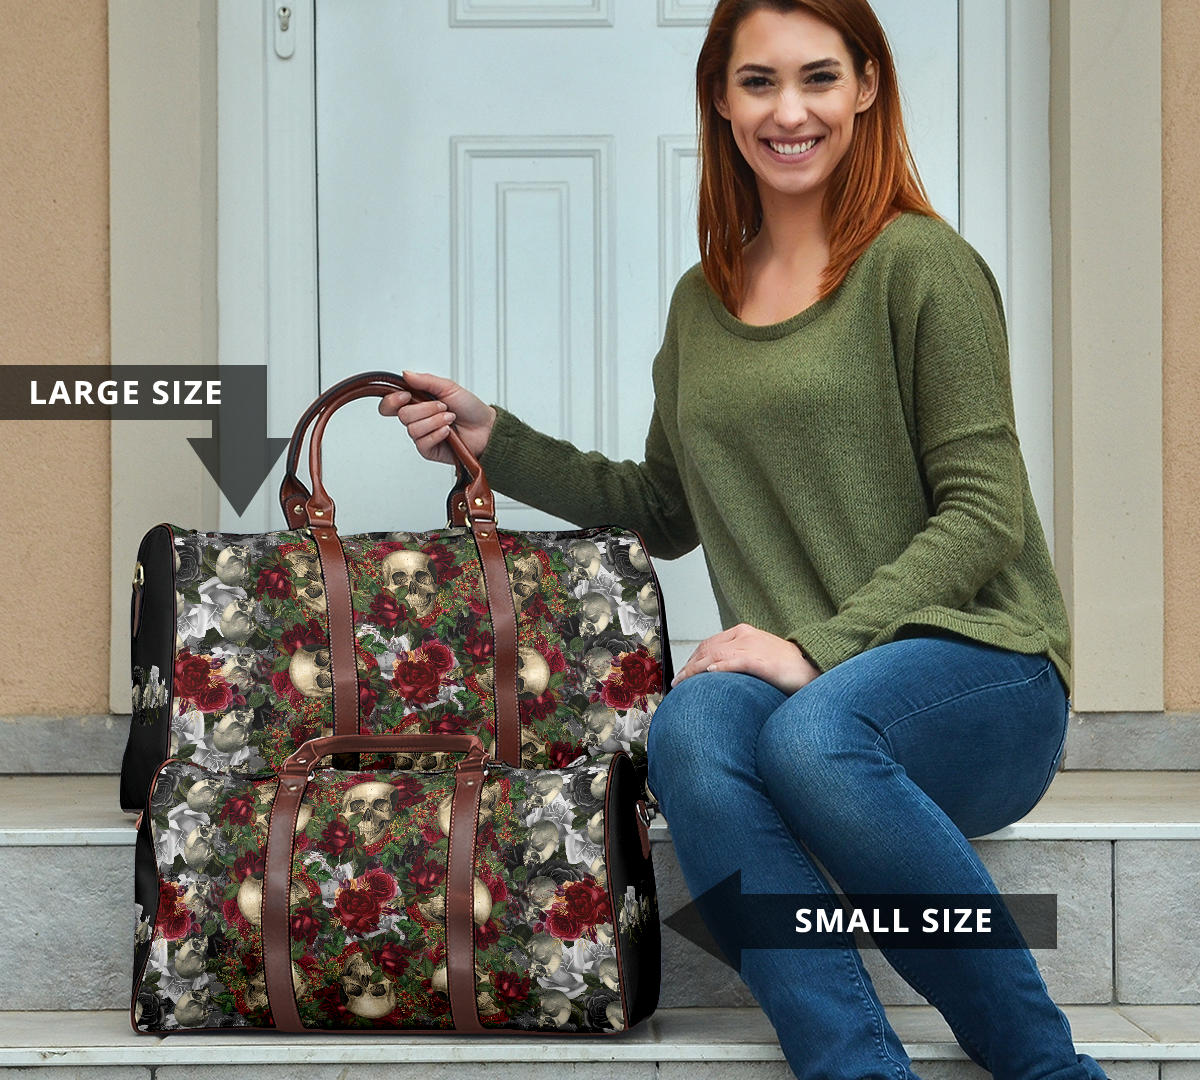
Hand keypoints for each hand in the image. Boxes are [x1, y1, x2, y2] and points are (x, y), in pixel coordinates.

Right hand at [378, 370, 496, 466]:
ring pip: (413, 429)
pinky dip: (437, 434)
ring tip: (450, 419)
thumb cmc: (470, 408)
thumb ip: (426, 380)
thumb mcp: (449, 387)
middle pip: (402, 416)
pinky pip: (423, 443)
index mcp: (417, 403)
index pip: (390, 405)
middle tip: (443, 407)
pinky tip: (448, 432)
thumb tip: (406, 374)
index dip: (392, 400)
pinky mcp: (428, 450)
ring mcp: (422, 435)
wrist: (486, 428)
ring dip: (435, 421)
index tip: (406, 395)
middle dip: (426, 409)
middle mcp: (417, 419)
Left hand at [669, 623, 819, 695]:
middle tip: (677, 682)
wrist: (812, 666)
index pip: (708, 644)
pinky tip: (709, 673)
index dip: (692, 659)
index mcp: (742, 632)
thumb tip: (715, 672)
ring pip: (715, 655)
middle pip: (707, 649)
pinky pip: (735, 662)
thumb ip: (737, 659)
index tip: (682, 673)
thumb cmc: (785, 666)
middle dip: (689, 666)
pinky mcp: (761, 661)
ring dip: (695, 670)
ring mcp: (752, 647)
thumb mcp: (757, 656)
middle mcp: (744, 636)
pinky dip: (720, 666)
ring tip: (683, 682)